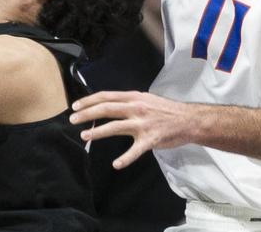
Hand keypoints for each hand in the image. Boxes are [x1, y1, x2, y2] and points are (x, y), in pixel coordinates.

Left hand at [69, 91, 195, 169]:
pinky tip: (116, 164)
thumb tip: (107, 105)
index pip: (105, 96)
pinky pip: (135, 151)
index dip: (88, 100)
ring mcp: (143, 124)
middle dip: (86, 114)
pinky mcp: (150, 139)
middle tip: (72, 119)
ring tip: (84, 136)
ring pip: (115, 127)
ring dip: (97, 132)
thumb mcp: (144, 99)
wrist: (188, 120)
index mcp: (133, 97)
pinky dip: (125, 158)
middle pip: (106, 109)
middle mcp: (136, 108)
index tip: (75, 106)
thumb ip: (127, 102)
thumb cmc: (165, 110)